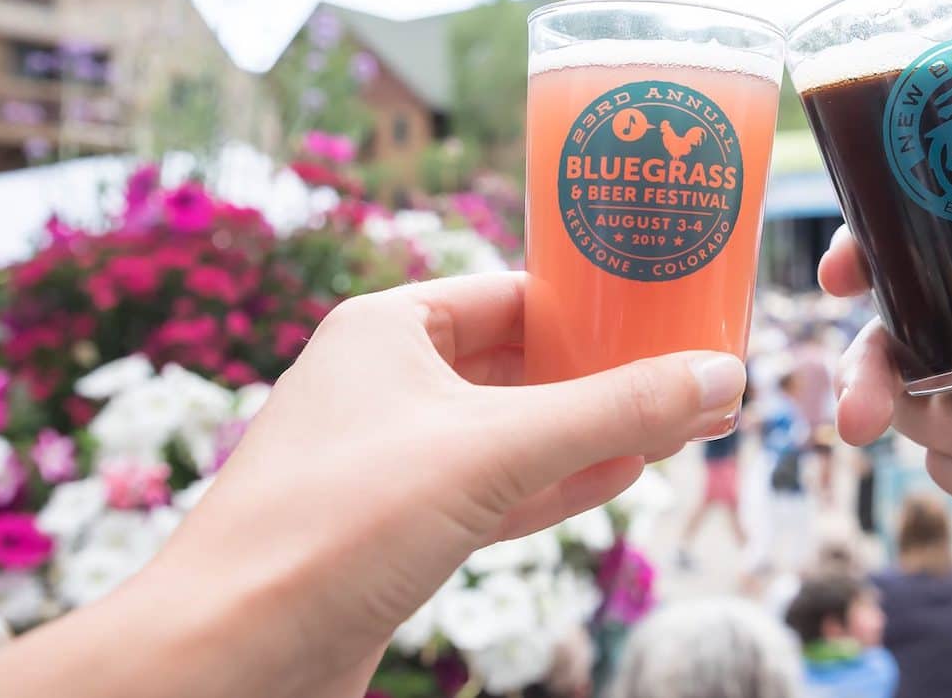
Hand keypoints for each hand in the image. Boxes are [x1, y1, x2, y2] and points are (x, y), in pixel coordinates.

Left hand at [146, 273, 745, 694]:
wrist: (229, 659)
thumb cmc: (336, 525)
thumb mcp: (495, 451)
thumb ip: (613, 411)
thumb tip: (722, 376)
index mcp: (386, 329)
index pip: (512, 293)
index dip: (590, 304)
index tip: (662, 312)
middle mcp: (383, 383)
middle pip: (518, 363)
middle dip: (601, 375)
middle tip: (686, 376)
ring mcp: (387, 460)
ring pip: (510, 432)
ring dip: (588, 433)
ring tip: (675, 426)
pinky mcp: (393, 530)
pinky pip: (492, 491)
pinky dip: (555, 485)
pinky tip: (620, 478)